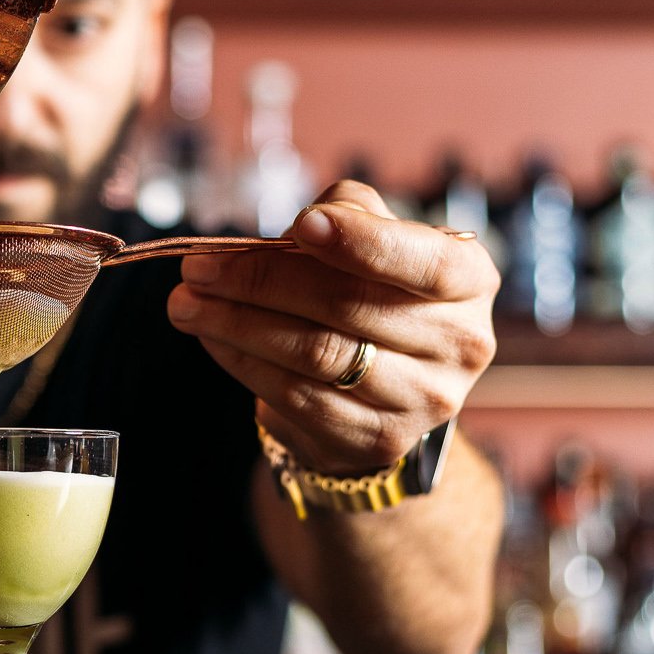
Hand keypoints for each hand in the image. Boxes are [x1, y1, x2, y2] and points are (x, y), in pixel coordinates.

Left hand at [165, 180, 498, 473]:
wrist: (387, 384)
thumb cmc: (374, 288)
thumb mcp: (376, 238)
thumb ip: (349, 213)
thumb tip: (304, 229)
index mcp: (468, 280)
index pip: (423, 261)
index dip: (361, 242)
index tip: (300, 225)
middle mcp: (460, 344)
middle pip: (348, 306)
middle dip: (261, 281)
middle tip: (197, 266)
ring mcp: (423, 401)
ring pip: (315, 355)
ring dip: (236, 324)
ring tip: (186, 301)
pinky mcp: (377, 440)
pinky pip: (296, 397)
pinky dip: (243, 362)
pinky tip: (211, 338)